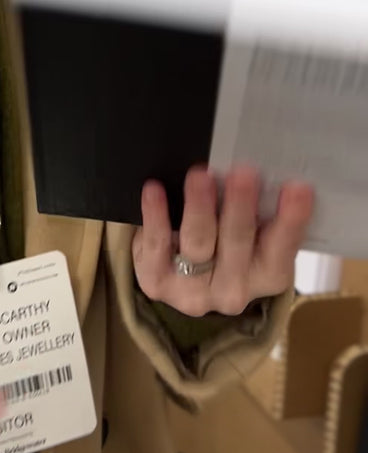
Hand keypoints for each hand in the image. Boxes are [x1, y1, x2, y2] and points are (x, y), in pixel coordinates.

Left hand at [132, 165, 314, 316]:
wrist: (181, 277)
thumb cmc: (226, 240)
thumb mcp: (251, 233)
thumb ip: (259, 210)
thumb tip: (263, 161)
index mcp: (267, 275)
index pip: (283, 248)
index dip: (292, 220)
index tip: (298, 188)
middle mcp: (234, 290)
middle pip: (237, 243)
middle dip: (240, 206)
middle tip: (243, 172)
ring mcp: (194, 290)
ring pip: (198, 244)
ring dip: (200, 207)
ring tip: (200, 175)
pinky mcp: (157, 282)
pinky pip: (156, 247)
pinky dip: (155, 216)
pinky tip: (154, 190)